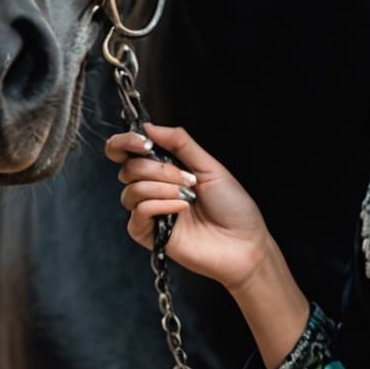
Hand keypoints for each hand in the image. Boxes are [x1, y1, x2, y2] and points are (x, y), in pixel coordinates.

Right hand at [105, 120, 271, 291]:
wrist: (244, 243)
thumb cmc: (232, 206)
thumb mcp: (208, 166)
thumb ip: (179, 143)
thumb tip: (148, 126)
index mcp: (164, 170)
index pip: (126, 152)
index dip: (125, 142)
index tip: (143, 142)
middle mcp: (153, 189)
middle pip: (129, 169)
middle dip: (159, 169)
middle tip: (188, 179)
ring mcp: (150, 212)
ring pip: (131, 190)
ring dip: (162, 188)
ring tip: (188, 196)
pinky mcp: (149, 235)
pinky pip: (138, 212)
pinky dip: (160, 205)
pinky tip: (182, 209)